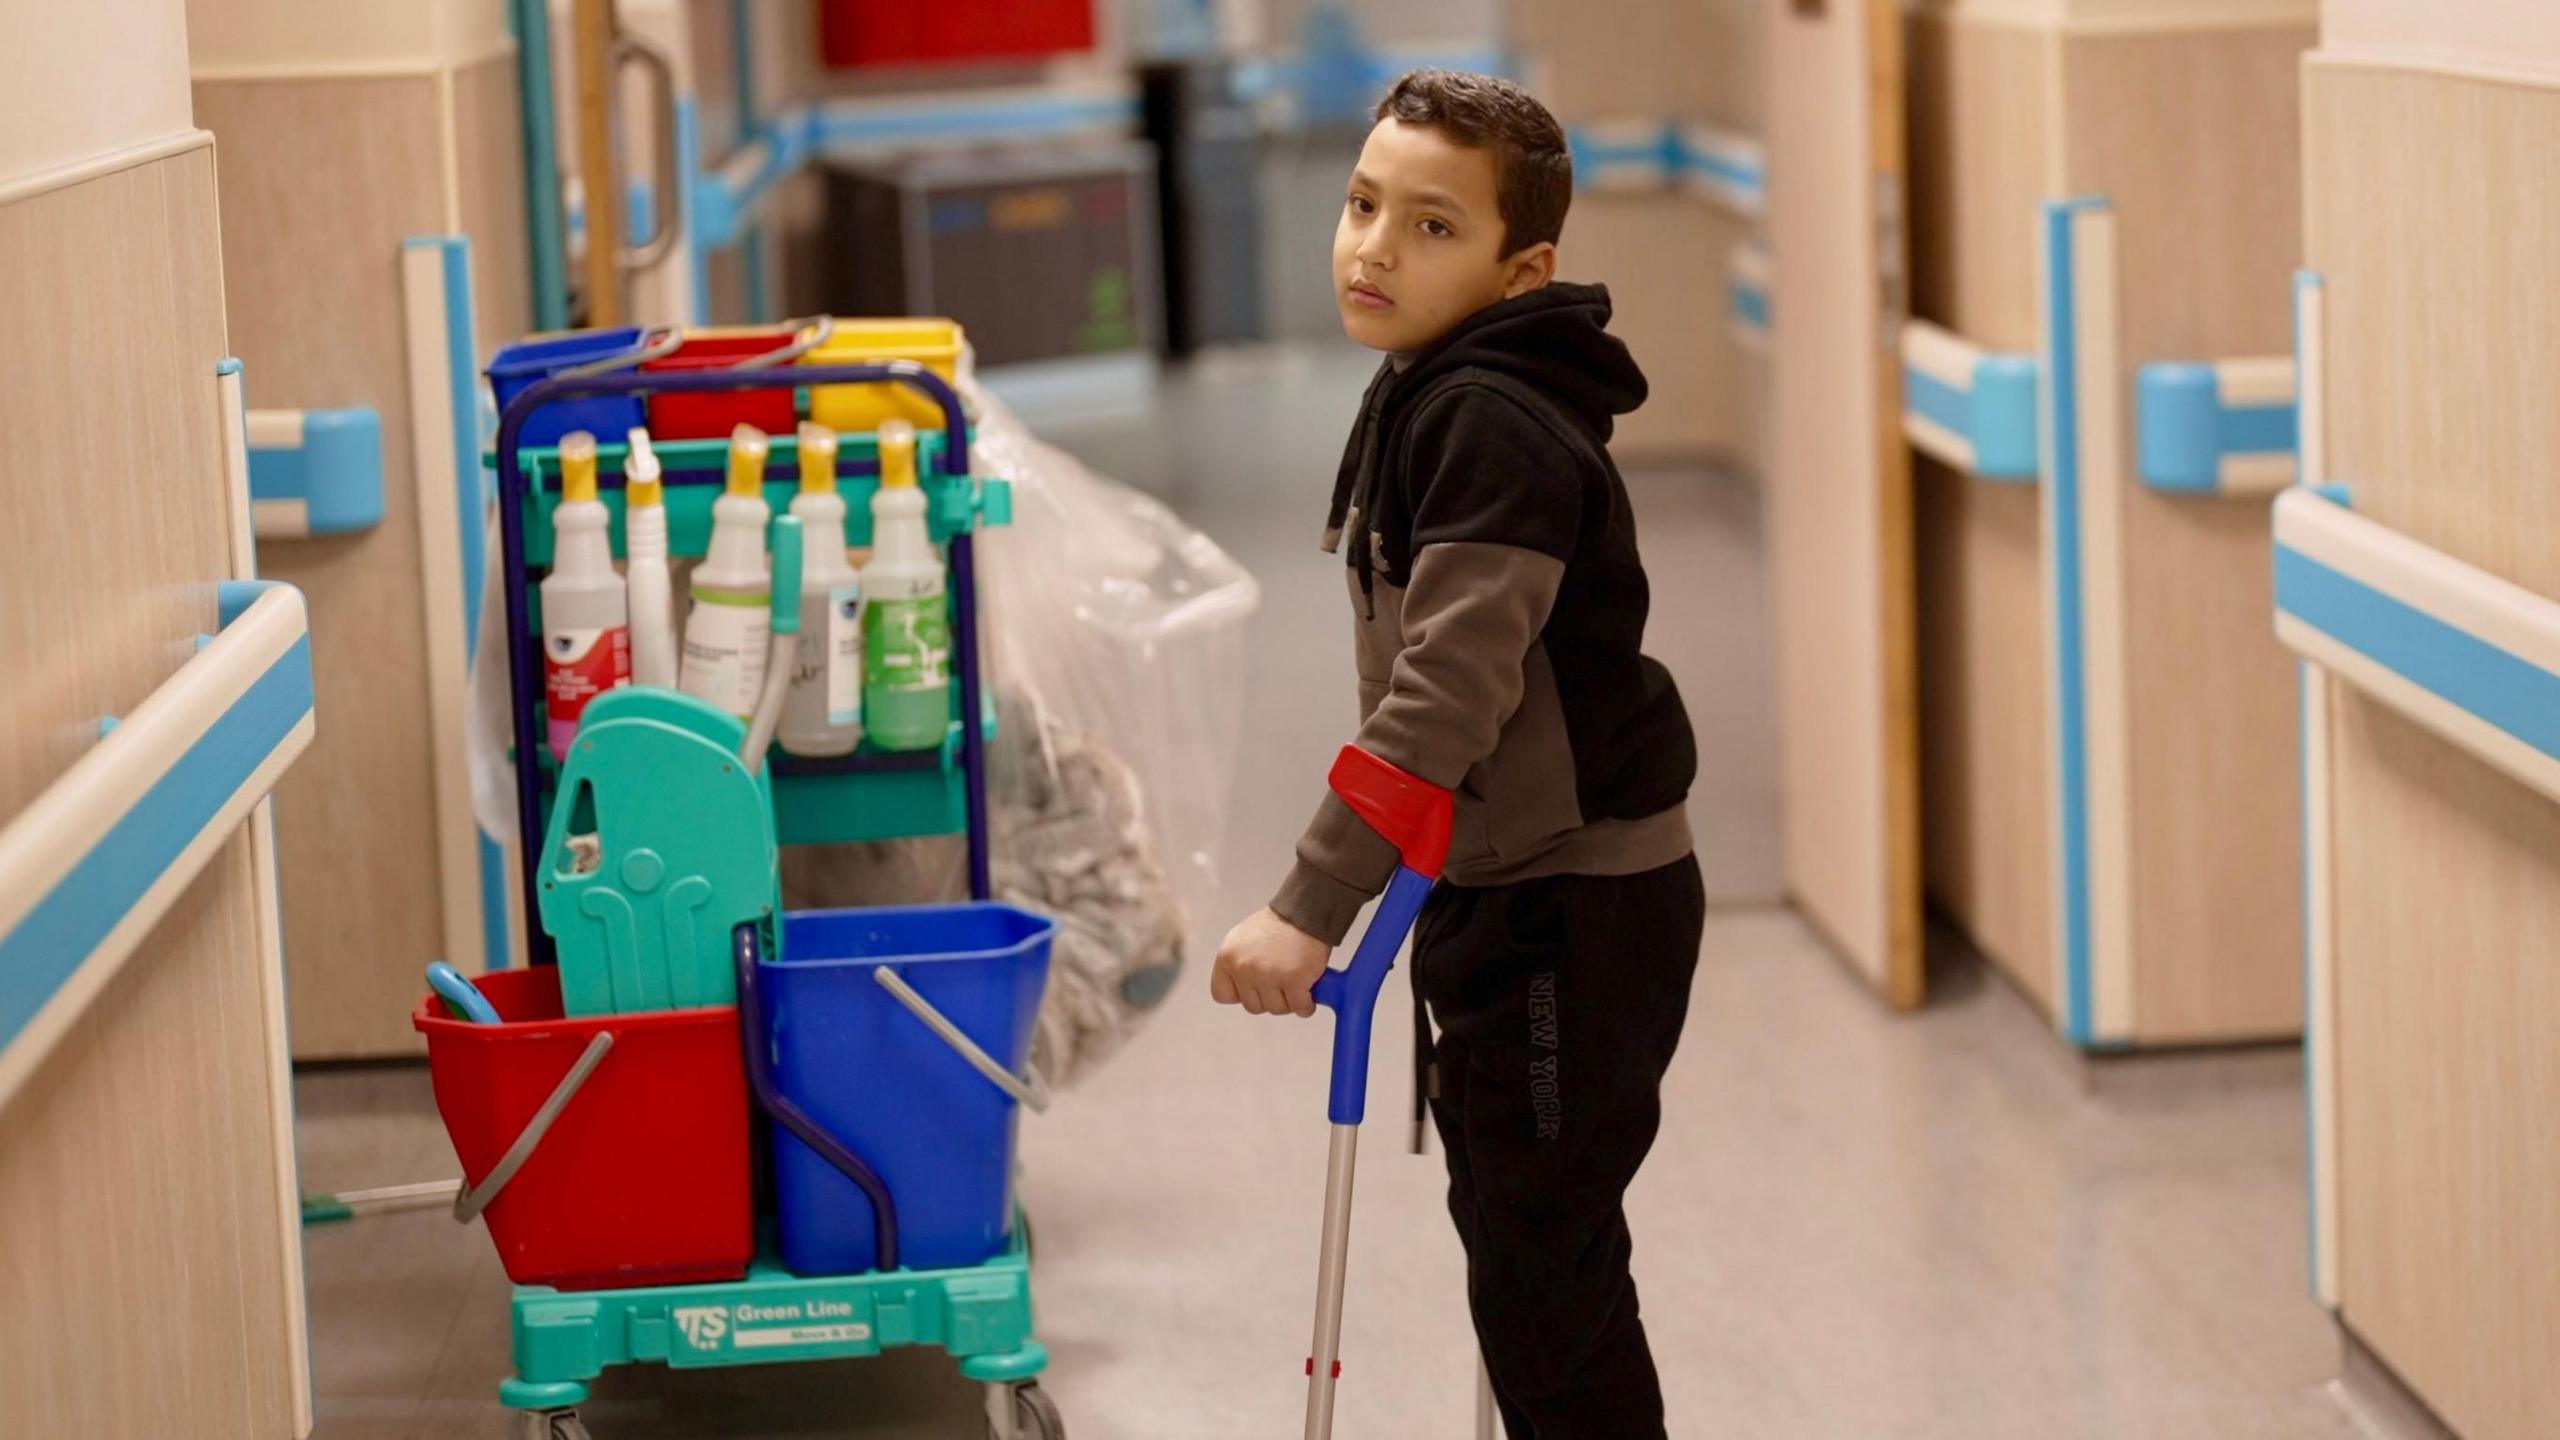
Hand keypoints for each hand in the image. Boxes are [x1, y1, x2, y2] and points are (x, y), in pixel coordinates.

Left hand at [1211, 907, 1332, 1017]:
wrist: (1305, 910)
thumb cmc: (1278, 925)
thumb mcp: (1243, 939)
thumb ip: (1237, 963)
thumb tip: (1242, 989)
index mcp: (1227, 957)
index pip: (1222, 995)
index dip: (1241, 993)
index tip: (1254, 986)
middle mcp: (1244, 968)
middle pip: (1252, 1006)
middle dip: (1269, 998)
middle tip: (1281, 982)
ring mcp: (1268, 975)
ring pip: (1276, 1009)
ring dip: (1289, 1002)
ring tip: (1296, 982)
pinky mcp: (1294, 980)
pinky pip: (1300, 1008)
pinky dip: (1306, 1005)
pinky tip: (1309, 992)